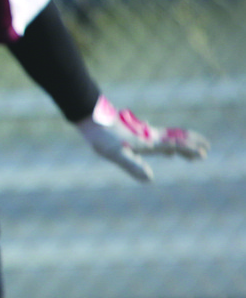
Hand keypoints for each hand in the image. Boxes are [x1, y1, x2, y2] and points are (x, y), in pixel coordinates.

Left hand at [75, 95, 209, 181]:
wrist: (91, 118)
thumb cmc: (103, 138)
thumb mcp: (116, 155)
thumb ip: (133, 165)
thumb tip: (150, 178)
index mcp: (147, 142)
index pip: (174, 146)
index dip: (188, 150)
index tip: (203, 153)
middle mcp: (148, 135)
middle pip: (174, 138)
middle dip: (190, 143)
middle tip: (206, 147)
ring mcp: (141, 132)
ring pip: (166, 136)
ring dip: (180, 142)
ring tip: (189, 150)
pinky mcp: (133, 131)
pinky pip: (155, 135)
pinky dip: (166, 140)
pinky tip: (161, 145)